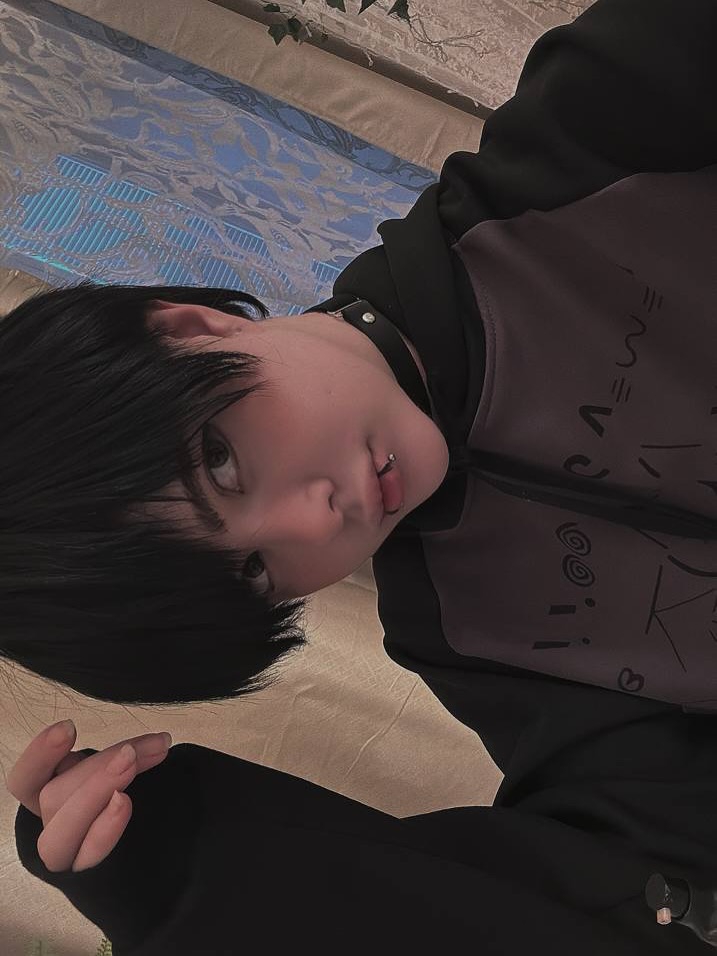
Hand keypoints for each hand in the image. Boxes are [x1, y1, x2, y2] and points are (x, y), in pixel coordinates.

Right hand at [7, 720, 171, 872]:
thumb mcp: (116, 772)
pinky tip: (123, 803)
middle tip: (130, 752)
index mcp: (50, 792)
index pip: (25, 780)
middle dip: (94, 770)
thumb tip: (138, 747)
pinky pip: (87, 856)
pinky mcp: (88, 870)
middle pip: (52, 798)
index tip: (68, 728)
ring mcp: (68, 851)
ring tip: (133, 769)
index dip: (39, 755)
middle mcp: (53, 823)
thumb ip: (112, 761)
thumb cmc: (134, 797)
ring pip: (63, 829)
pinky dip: (104, 828)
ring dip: (99, 792)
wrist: (159, 849)